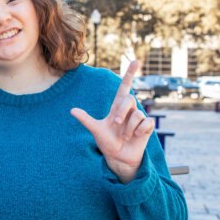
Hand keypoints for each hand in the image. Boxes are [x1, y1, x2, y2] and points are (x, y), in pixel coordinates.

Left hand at [71, 60, 154, 182]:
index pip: (124, 87)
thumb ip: (86, 120)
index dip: (129, 74)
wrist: (118, 158)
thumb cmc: (107, 143)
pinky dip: (139, 131)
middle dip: (122, 112)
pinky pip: (147, 123)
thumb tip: (71, 110)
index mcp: (117, 107)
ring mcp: (139, 118)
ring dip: (129, 128)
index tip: (135, 61)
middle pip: (129, 99)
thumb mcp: (96, 130)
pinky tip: (136, 137)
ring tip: (125, 136)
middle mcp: (129, 110)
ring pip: (137, 115)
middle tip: (116, 124)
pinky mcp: (147, 127)